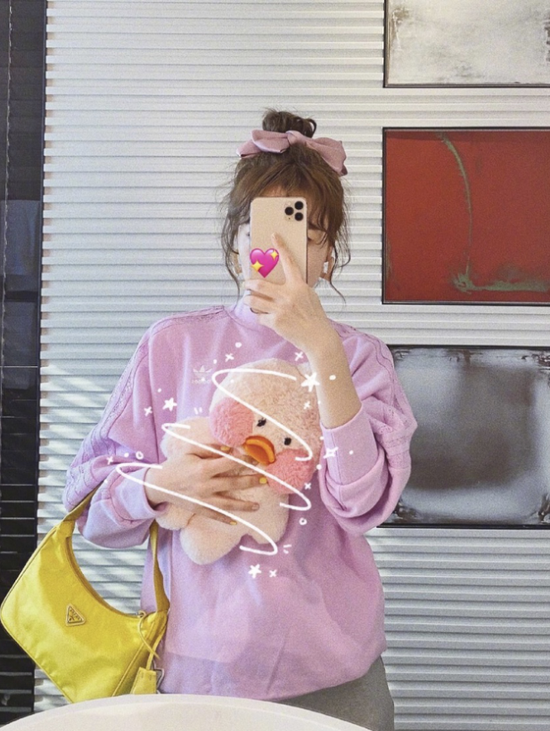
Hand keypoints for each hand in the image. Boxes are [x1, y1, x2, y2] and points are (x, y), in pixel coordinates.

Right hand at [144, 444, 260, 523]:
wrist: (158, 484)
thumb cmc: (176, 464)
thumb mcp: (191, 451)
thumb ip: (211, 449)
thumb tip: (230, 448)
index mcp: (204, 468)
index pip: (229, 463)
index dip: (244, 460)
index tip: (257, 458)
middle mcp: (205, 485)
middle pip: (233, 484)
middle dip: (250, 481)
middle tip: (265, 480)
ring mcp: (203, 499)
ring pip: (227, 504)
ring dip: (244, 505)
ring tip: (257, 506)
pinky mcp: (199, 508)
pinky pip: (214, 515)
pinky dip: (225, 519)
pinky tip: (236, 522)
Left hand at [243, 234, 333, 353]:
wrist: (317, 337)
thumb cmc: (314, 316)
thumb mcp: (309, 296)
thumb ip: (296, 287)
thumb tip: (281, 282)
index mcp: (299, 286)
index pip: (289, 262)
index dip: (281, 247)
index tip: (274, 236)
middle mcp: (288, 295)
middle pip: (259, 284)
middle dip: (249, 284)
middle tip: (247, 284)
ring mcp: (280, 309)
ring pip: (253, 301)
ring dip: (248, 300)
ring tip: (249, 300)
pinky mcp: (275, 322)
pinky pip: (259, 317)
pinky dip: (260, 317)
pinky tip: (264, 318)